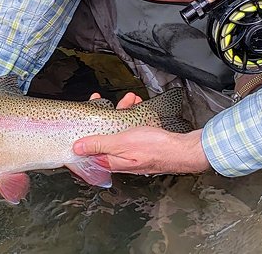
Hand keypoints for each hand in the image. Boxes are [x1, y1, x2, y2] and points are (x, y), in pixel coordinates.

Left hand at [74, 92, 209, 174]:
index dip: (84, 134)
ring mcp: (133, 150)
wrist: (184, 149)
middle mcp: (121, 157)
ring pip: (120, 129)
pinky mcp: (143, 144)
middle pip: (105, 136)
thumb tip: (78, 148)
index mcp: (113, 161)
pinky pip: (132, 128)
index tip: (81, 119)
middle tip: (101, 101)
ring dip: (122, 112)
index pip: (90, 150)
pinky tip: (137, 105)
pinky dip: (133, 115)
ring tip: (128, 99)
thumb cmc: (156, 149)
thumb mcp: (122, 143)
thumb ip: (99, 145)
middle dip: (103, 116)